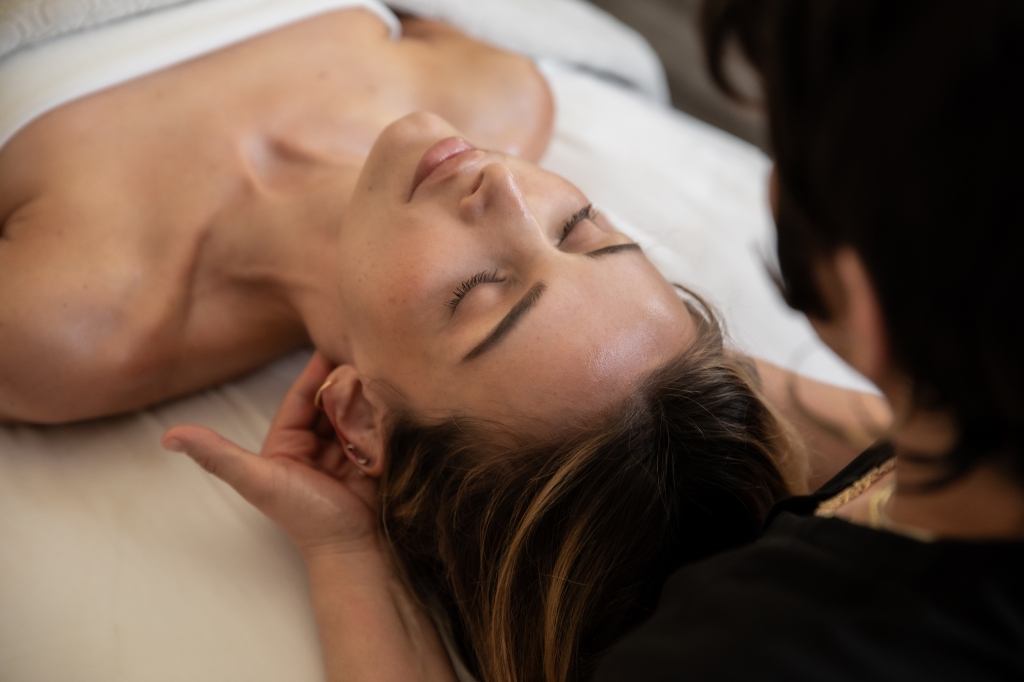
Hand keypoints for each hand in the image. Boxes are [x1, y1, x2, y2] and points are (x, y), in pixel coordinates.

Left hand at [163, 353, 378, 557]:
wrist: (353, 547)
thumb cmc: (304, 516)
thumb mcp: (258, 481)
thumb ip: (217, 455)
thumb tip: (168, 436)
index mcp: (286, 442)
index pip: (302, 396)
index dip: (317, 372)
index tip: (333, 347)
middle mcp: (315, 442)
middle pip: (330, 399)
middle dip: (344, 383)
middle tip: (363, 363)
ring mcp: (345, 449)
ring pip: (354, 409)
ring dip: (364, 397)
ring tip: (379, 381)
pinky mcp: (371, 456)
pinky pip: (375, 426)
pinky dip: (380, 414)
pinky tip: (390, 403)